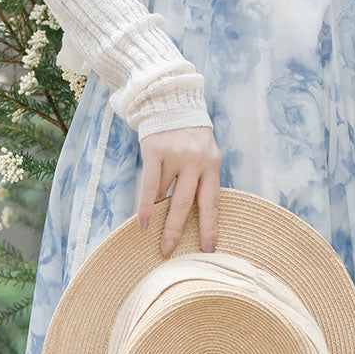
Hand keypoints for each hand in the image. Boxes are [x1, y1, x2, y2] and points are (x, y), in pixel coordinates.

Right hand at [137, 125, 221, 257]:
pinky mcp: (155, 151)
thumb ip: (203, 178)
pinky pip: (149, 184)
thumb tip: (193, 215)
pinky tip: (142, 221)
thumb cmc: (190, 134)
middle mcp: (196, 160)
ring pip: (165, 194)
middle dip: (177, 230)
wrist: (171, 102)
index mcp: (213, 164)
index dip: (210, 226)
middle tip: (169, 251)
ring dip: (158, 217)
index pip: (212, 201)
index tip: (208, 249)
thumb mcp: (206, 153)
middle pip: (187, 203)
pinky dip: (145, 205)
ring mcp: (175, 155)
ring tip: (153, 236)